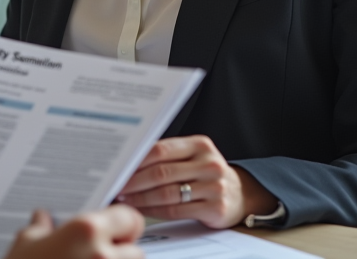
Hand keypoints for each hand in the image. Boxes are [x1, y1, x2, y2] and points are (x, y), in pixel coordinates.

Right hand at [4, 205, 144, 258]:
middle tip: (95, 255)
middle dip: (121, 254)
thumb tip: (41, 218)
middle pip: (136, 251)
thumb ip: (39, 229)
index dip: (123, 224)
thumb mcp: (24, 246)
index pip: (130, 218)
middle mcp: (102, 256)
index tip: (113, 229)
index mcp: (86, 230)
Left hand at [117, 136, 275, 228]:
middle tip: (116, 186)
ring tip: (124, 199)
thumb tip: (126, 160)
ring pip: (167, 193)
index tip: (118, 167)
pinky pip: (176, 210)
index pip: (160, 149)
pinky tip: (141, 210)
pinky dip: (154, 211)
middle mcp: (209, 163)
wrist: (240, 195)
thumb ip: (165, 156)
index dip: (136, 160)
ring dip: (140, 198)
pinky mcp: (215, 208)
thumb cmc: (205, 173)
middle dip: (134, 181)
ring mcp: (214, 187)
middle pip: (162, 172)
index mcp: (200, 144)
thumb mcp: (192, 156)